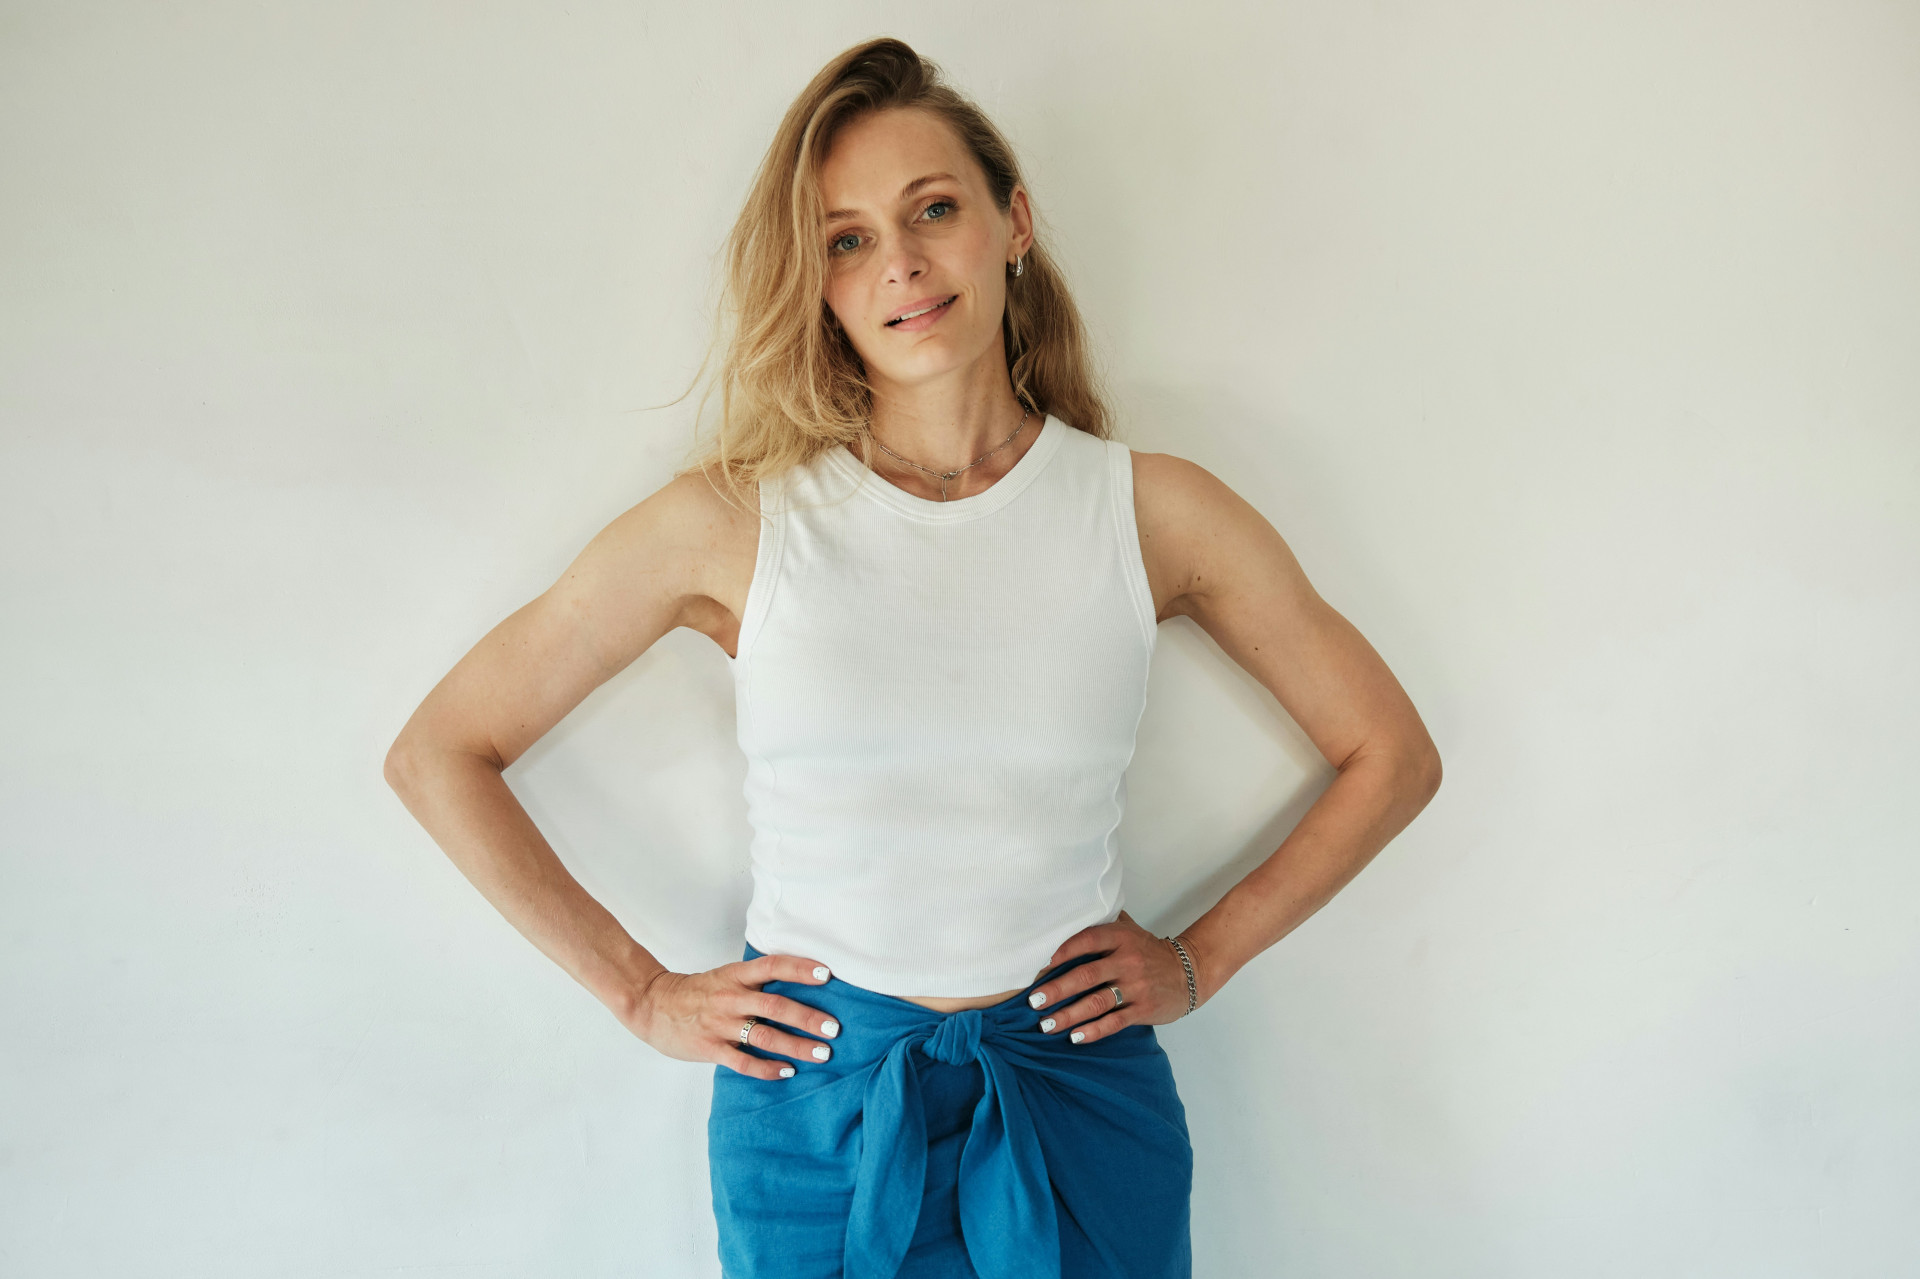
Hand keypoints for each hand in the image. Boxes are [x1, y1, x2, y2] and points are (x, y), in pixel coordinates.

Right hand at [630, 953, 842, 1079]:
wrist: (652, 1005)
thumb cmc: (698, 992)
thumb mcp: (726, 976)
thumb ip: (756, 981)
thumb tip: (800, 986)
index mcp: (736, 975)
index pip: (772, 966)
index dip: (800, 969)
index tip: (827, 975)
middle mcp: (730, 998)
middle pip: (775, 1006)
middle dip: (808, 1018)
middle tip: (834, 1028)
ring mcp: (720, 1024)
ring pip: (764, 1037)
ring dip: (796, 1046)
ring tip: (822, 1054)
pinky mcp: (710, 1048)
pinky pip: (743, 1062)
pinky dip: (767, 1069)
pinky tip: (787, 1072)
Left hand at [1025, 910, 1204, 1044]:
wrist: (1189, 972)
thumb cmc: (1147, 951)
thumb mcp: (1129, 929)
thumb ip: (1100, 921)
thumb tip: (1061, 914)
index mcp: (1121, 937)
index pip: (1085, 940)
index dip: (1059, 952)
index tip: (1036, 965)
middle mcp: (1127, 961)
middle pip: (1086, 975)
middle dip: (1056, 989)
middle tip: (1033, 1001)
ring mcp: (1136, 987)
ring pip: (1097, 1002)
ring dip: (1069, 1015)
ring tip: (1046, 1025)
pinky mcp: (1144, 1009)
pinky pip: (1115, 1022)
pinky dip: (1094, 1031)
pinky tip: (1075, 1037)